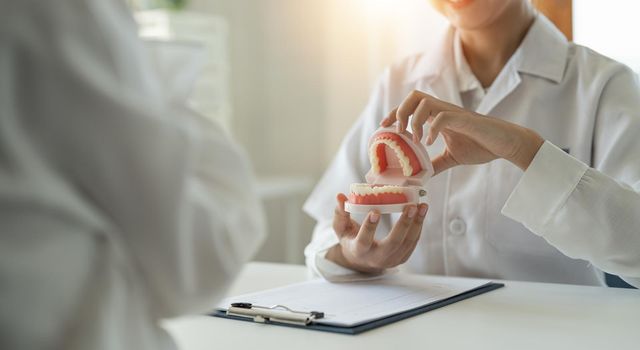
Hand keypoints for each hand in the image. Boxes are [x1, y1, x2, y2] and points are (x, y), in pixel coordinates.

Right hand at [325, 194, 428, 273]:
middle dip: (403, 224)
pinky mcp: (401, 258)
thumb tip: (340, 196)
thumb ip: (341, 213)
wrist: (361, 260)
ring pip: (406, 243)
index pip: (364, 240)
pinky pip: (412, 243)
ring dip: (416, 224)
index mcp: (359, 251)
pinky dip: (418, 228)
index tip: (375, 211)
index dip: (369, 227)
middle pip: (393, 243)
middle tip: (411, 207)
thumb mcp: (341, 228)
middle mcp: (376, 258)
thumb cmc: (350, 239)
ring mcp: (391, 260)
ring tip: (422, 206)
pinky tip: (421, 213)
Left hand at [380, 90, 544, 173]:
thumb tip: (419, 177)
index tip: (384, 127)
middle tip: (399, 133)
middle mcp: (443, 110)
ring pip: (424, 102)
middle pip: (414, 96)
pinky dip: (432, 129)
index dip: (394, 113)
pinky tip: (430, 143)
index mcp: (438, 116)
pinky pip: (442, 117)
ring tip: (416, 141)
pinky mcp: (465, 120)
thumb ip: (435, 164)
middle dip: (400, 112)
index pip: (411, 105)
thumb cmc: (482, 146)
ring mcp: (453, 113)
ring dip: (414, 121)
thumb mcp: (452, 157)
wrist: (506, 144)